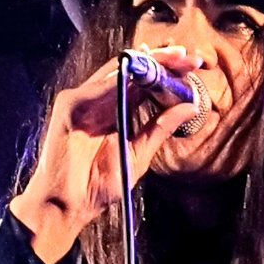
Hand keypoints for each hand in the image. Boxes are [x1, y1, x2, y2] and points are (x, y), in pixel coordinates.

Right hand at [9, 58, 210, 263]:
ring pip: (116, 70)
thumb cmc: (99, 186)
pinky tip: (143, 77)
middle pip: (131, 69)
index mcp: (116, 108)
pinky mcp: (68, 105)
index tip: (194, 66)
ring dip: (145, 63)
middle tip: (188, 57)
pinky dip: (121, 80)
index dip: (167, 70)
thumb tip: (191, 106)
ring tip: (172, 61)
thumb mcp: (139, 153)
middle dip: (161, 60)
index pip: (143, 80)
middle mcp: (99, 99)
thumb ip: (161, 128)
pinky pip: (97, 87)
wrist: (70, 206)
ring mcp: (83, 100)